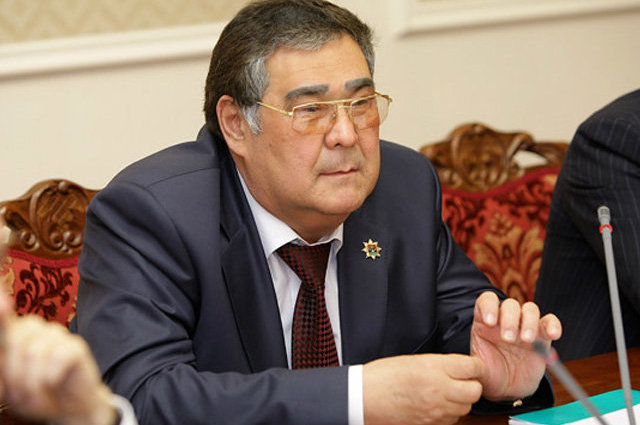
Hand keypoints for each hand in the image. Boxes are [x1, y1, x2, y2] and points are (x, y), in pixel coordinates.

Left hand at [0, 289, 116, 424]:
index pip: (4, 318)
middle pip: (14, 341)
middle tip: (22, 396)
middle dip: (14, 376)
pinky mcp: (75, 346)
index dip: (2, 308)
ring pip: (32, 353)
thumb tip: (6, 352)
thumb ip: (3, 365)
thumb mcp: (10, 385)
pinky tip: (55, 385)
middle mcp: (35, 329)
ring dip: (31, 384)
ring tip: (38, 397)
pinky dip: (49, 380)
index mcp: (14, 335)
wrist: (71, 408)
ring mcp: (57, 335)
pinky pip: (55, 359)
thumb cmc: (38, 394)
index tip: (1, 304)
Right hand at [363, 353, 483, 424]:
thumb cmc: (383, 376)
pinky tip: (437, 403)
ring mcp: (436, 410)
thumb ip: (439, 364)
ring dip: (461, 399)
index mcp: (433, 368)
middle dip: (471, 384)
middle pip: (475, 390)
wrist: (365, 398)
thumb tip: (458, 368)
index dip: (474, 366)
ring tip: (446, 392)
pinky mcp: (432, 424)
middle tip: (461, 379)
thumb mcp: (413, 360)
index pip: (473, 367)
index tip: (470, 365)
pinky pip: (453, 419)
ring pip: (466, 407)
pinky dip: (450, 412)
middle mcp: (439, 390)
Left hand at [470, 291, 561, 400]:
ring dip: (529, 322)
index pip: (486, 301)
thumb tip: (472, 365)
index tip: (489, 322)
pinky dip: (553, 325)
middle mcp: (505, 319)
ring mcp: (525, 325)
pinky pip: (549, 322)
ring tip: (526, 341)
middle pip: (509, 305)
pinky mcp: (542, 336)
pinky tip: (553, 335)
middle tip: (508, 339)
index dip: (488, 306)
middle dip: (509, 319)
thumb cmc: (489, 374)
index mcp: (485, 321)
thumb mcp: (477, 368)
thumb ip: (474, 364)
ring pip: (530, 309)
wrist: (507, 389)